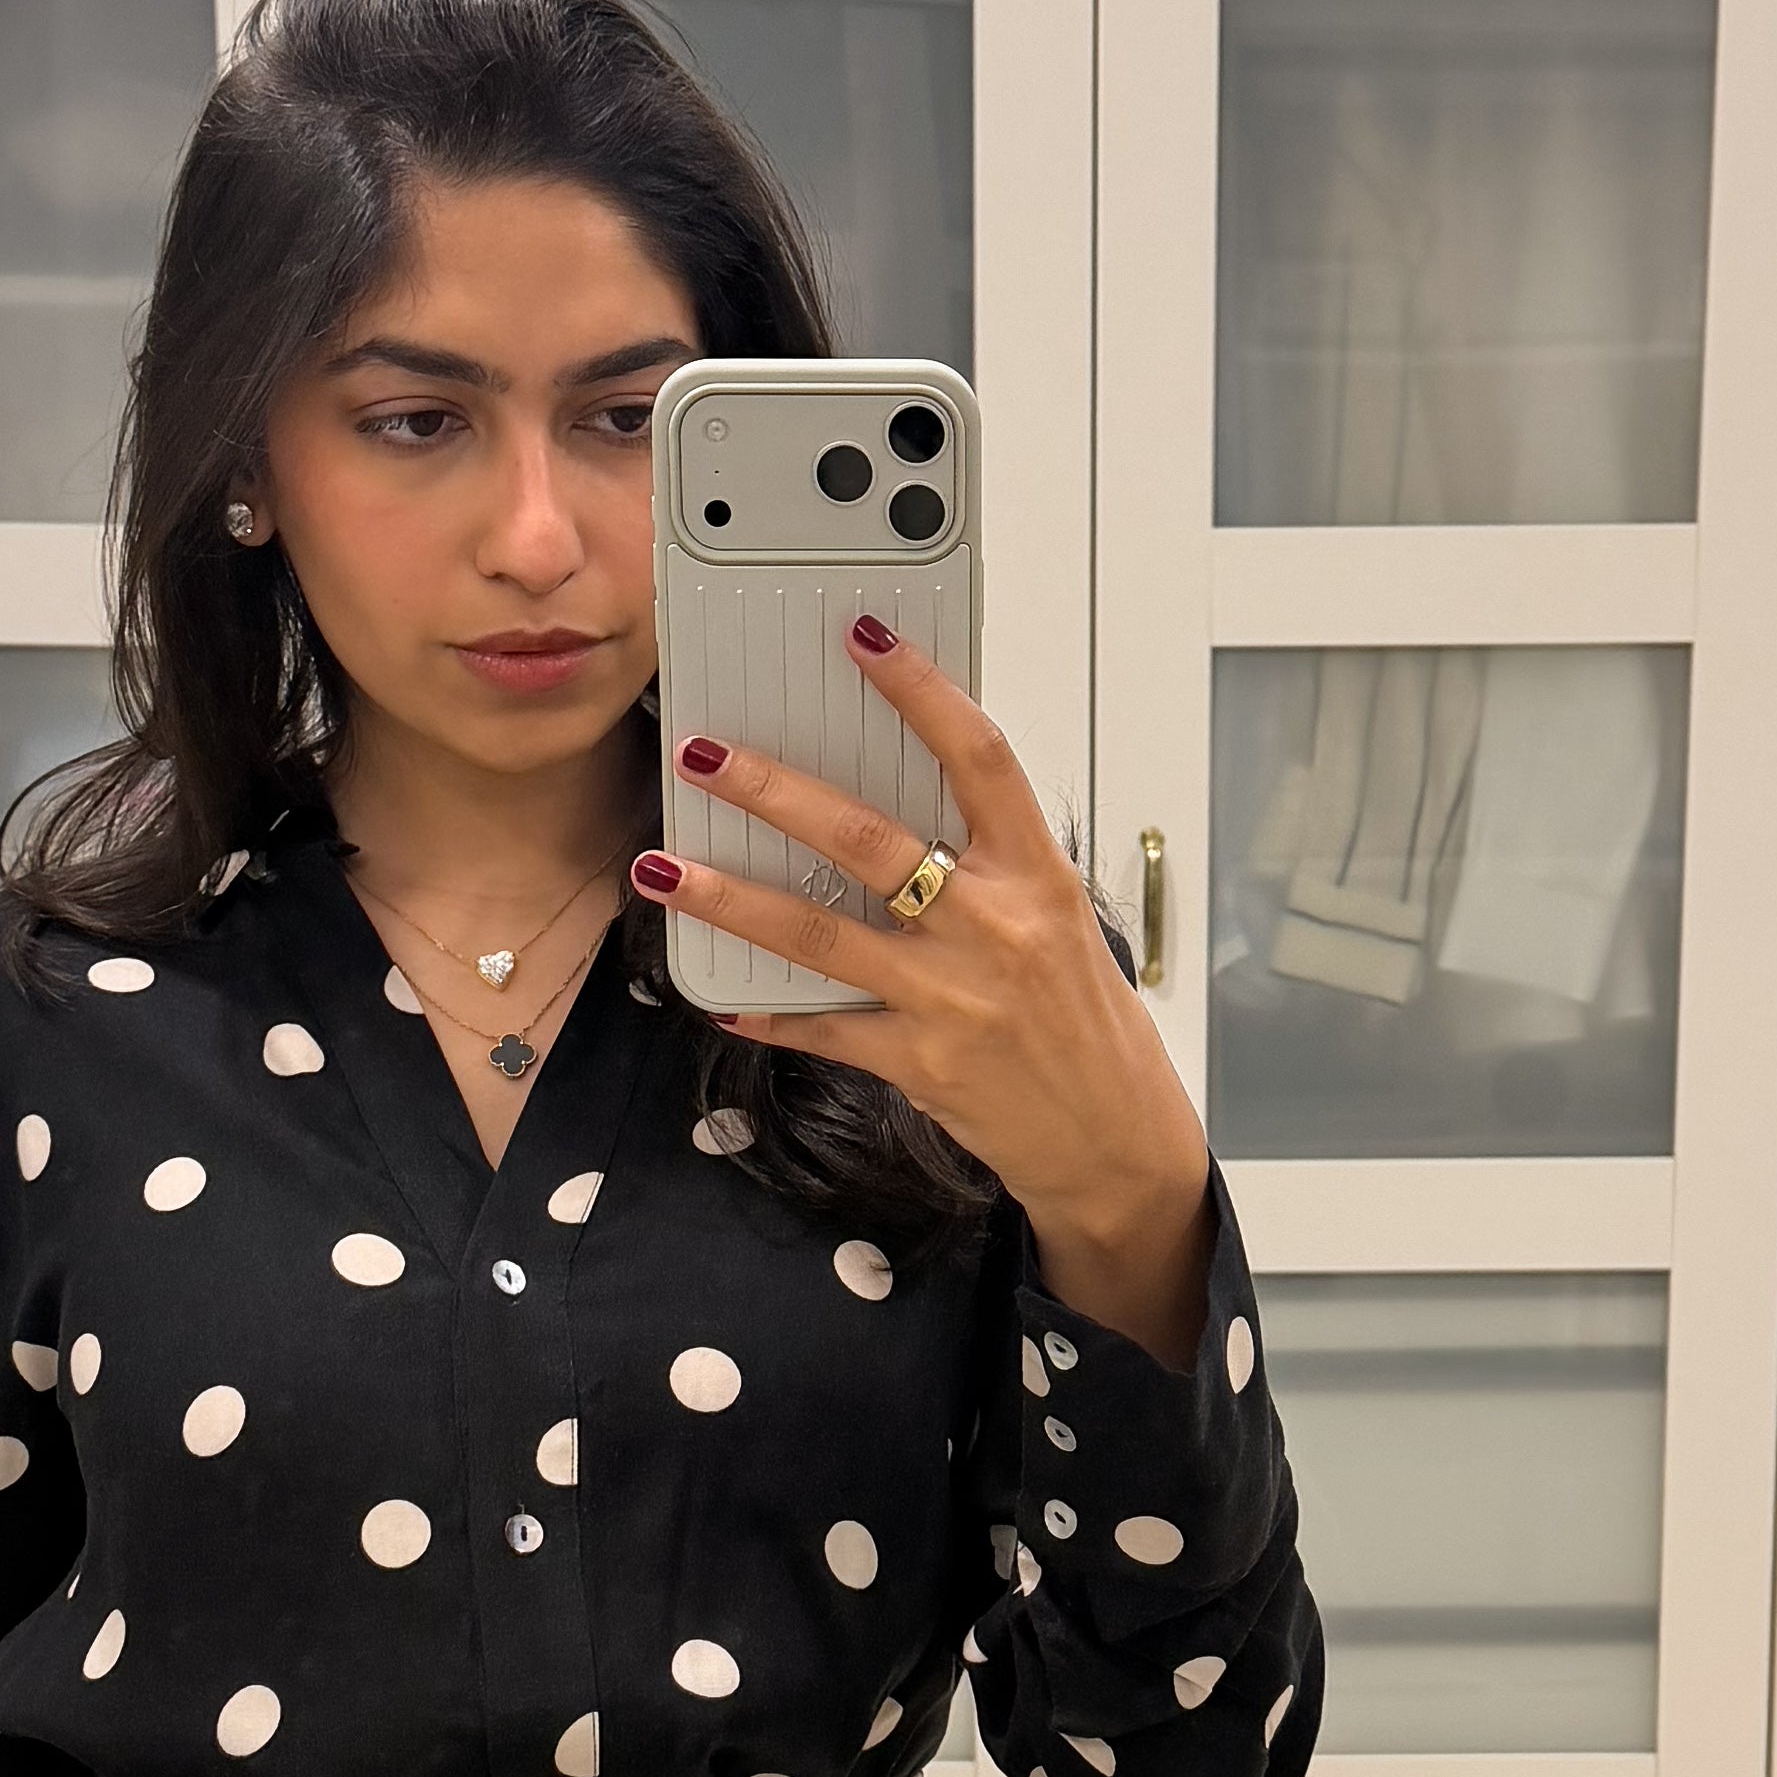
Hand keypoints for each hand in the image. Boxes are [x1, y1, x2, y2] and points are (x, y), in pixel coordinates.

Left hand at [639, 623, 1215, 1363]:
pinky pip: (825, 1027)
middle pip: (867, 838)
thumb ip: (987, 870)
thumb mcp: (1059, 924)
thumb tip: (900, 813)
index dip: (920, 691)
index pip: (978, 758)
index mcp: (1037, 877)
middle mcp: (994, 928)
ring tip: (662, 867)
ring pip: (819, 931)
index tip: (865, 638)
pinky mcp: (920, 1063)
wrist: (1114, 1138)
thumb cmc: (1085, 1022)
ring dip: (730, 897)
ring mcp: (952, 998)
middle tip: (706, 755)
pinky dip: (769, 1011)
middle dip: (774, 790)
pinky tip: (721, 996)